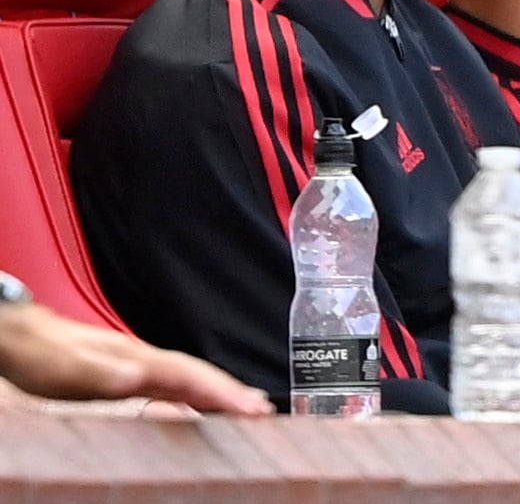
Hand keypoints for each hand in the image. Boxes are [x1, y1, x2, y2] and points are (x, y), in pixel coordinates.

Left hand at [0, 301, 272, 414]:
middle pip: (198, 375)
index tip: (254, 407)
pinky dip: (197, 395)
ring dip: (221, 393)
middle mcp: (143, 360)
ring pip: (190, 379)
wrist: (20, 335)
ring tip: (249, 409)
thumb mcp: (64, 366)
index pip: (190, 375)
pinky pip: (174, 385)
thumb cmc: (40, 353)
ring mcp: (138, 366)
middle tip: (266, 412)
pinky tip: (202, 406)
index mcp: (135, 358)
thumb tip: (139, 376)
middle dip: (234, 392)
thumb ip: (101, 371)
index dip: (224, 392)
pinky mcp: (130, 375)